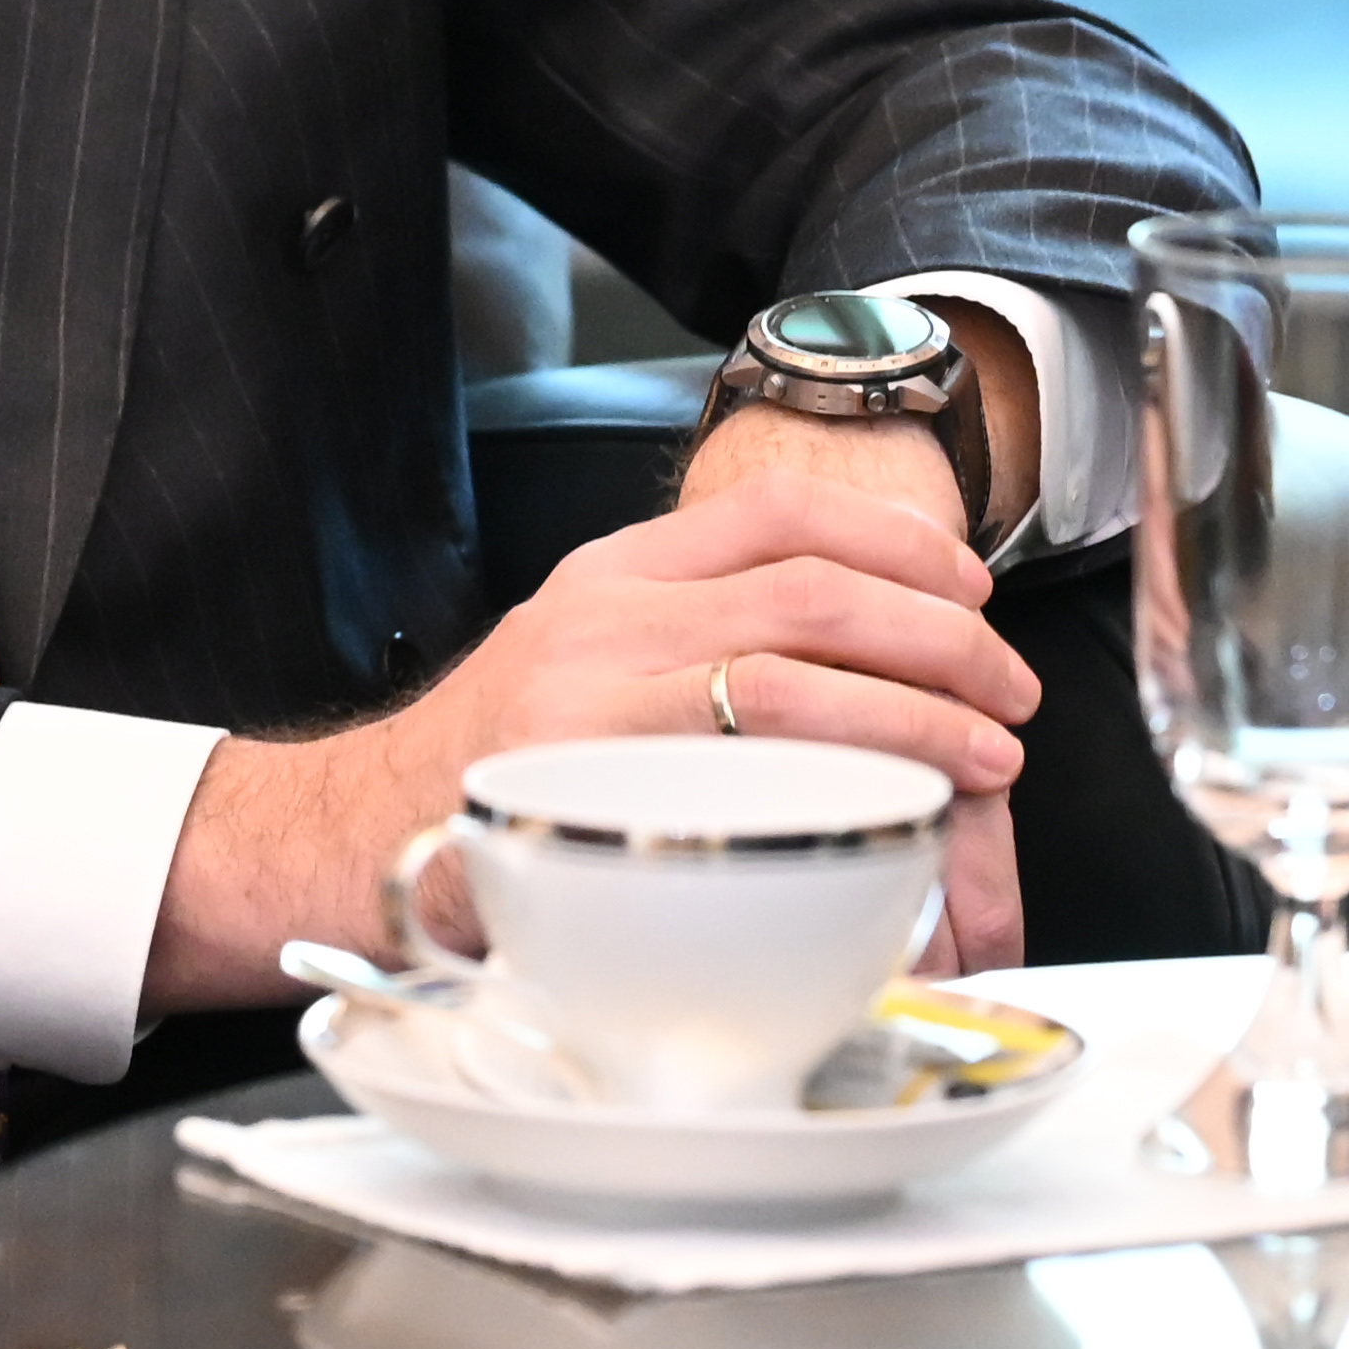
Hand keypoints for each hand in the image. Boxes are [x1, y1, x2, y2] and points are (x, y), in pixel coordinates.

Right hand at [139, 467, 1041, 1012]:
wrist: (342, 839)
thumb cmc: (486, 772)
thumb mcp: (579, 662)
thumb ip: (686, 643)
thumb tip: (852, 664)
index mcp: (613, 572)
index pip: (778, 509)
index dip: (895, 535)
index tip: (970, 582)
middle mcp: (607, 612)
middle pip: (815, 585)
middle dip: (941, 636)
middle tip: (1006, 691)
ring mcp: (596, 695)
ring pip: (798, 670)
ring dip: (919, 712)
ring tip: (985, 756)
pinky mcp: (591, 780)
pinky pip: (749, 764)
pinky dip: (848, 780)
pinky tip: (901, 811)